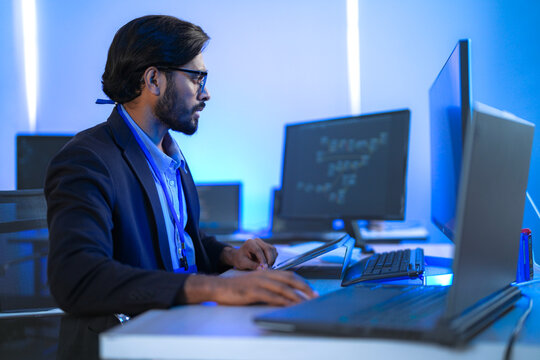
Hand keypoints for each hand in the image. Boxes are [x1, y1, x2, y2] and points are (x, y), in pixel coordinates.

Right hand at [184, 270, 317, 305]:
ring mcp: (260, 282)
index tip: (312, 290)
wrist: (219, 287)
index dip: (302, 282)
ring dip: (296, 296)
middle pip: (290, 279)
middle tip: (315, 296)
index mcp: (267, 272)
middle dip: (304, 288)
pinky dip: (283, 302)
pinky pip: (272, 297)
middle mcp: (265, 275)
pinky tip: (289, 306)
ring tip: (306, 303)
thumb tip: (283, 294)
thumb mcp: (256, 283)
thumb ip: (268, 286)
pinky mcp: (253, 292)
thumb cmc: (238, 288)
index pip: (289, 275)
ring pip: (283, 288)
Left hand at [221, 238, 277, 269]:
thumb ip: (252, 265)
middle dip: (269, 259)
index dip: (262, 259)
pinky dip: (273, 258)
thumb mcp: (243, 263)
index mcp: (249, 243)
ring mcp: (263, 242)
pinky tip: (268, 264)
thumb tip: (261, 269)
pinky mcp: (267, 246)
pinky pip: (274, 251)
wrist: (240, 256)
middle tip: (268, 268)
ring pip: (272, 250)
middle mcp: (257, 241)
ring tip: (268, 267)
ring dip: (272, 259)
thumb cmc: (240, 260)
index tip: (265, 268)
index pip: (258, 250)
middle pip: (267, 248)